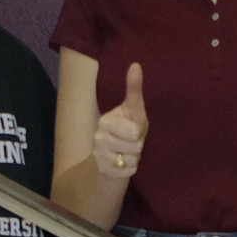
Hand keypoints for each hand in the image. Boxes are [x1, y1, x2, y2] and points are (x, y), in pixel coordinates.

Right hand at [92, 63, 147, 179]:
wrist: (110, 158)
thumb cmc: (126, 130)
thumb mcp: (133, 111)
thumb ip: (134, 90)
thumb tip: (135, 65)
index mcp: (105, 120)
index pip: (134, 130)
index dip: (138, 130)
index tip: (133, 129)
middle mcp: (98, 137)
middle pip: (136, 143)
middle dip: (138, 144)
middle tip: (130, 142)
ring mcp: (99, 155)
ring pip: (133, 157)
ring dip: (135, 156)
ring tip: (126, 151)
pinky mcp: (104, 171)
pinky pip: (130, 170)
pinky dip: (131, 168)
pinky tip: (123, 164)